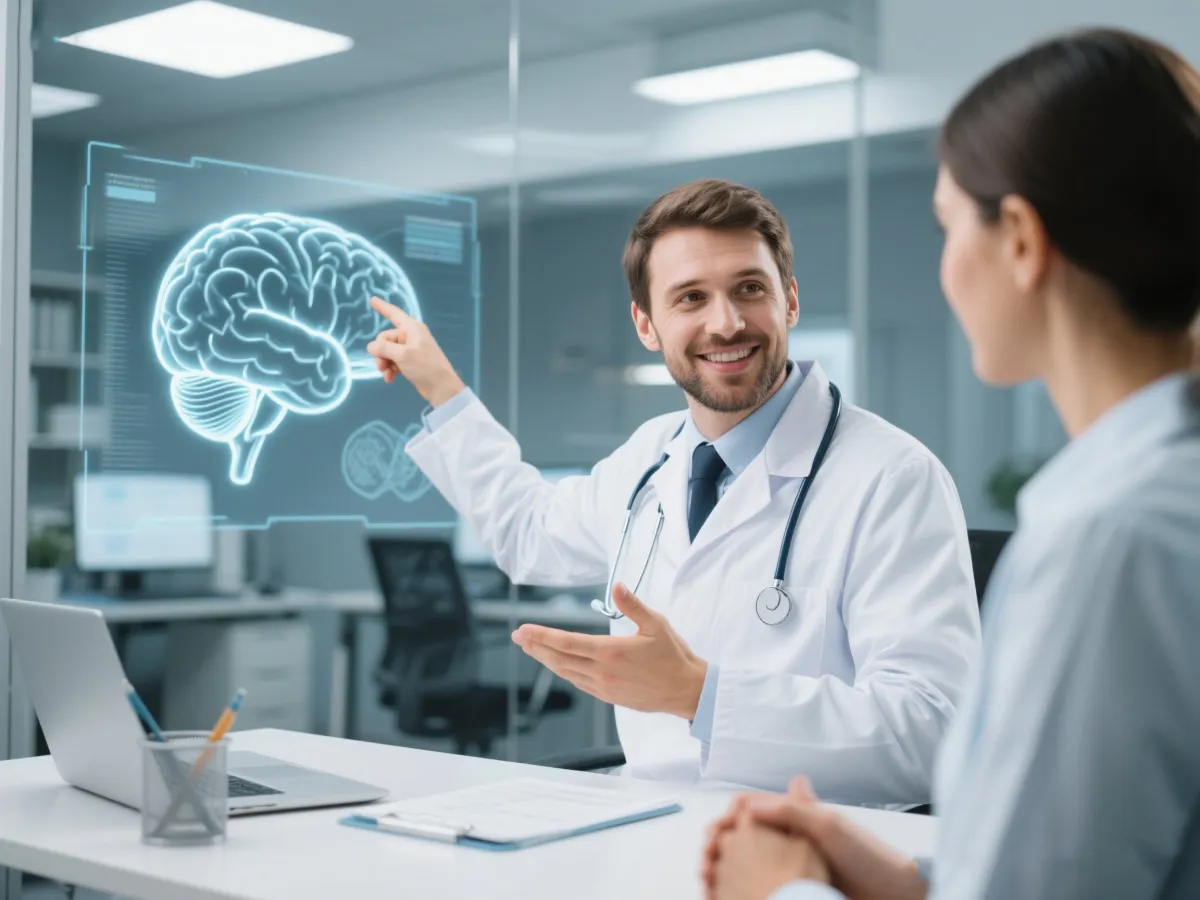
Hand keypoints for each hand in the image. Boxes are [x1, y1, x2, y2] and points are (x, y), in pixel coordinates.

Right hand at [366, 296, 464, 405]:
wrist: (441, 388)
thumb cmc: (425, 367)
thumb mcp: (402, 355)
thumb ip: (384, 348)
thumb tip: (371, 347)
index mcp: (412, 328)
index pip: (394, 314)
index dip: (382, 307)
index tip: (372, 299)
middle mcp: (411, 336)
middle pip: (386, 339)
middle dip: (381, 352)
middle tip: (382, 366)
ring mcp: (411, 349)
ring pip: (388, 352)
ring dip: (384, 363)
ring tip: (386, 374)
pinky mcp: (411, 362)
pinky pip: (394, 361)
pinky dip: (390, 369)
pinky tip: (390, 379)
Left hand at [511, 583, 706, 719]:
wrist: (685, 691)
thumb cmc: (673, 656)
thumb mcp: (656, 624)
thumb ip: (633, 606)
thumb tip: (617, 585)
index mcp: (611, 652)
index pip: (567, 643)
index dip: (542, 636)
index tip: (524, 629)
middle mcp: (602, 672)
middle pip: (559, 659)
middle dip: (536, 647)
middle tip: (518, 636)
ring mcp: (603, 687)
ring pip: (566, 672)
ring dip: (546, 659)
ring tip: (531, 648)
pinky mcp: (608, 697)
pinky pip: (578, 682)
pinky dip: (563, 671)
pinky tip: (558, 663)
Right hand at [704, 779, 925, 899]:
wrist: (894, 897)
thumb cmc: (868, 858)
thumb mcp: (830, 827)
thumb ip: (794, 810)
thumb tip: (750, 804)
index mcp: (794, 816)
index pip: (747, 806)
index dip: (727, 816)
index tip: (718, 834)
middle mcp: (786, 839)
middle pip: (738, 836)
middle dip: (715, 845)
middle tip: (707, 862)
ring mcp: (785, 867)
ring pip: (740, 864)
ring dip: (718, 869)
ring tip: (709, 882)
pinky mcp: (788, 891)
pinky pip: (752, 889)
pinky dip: (731, 891)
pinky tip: (720, 897)